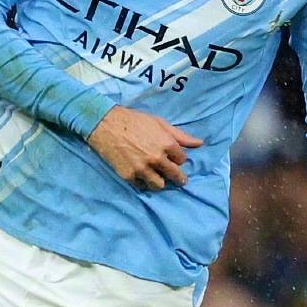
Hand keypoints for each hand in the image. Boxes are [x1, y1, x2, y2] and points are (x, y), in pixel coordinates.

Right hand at [86, 106, 202, 189]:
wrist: (106, 124)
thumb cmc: (134, 120)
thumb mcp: (159, 123)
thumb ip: (180, 135)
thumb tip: (200, 143)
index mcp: (166, 144)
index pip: (182, 159)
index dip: (178, 159)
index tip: (174, 158)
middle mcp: (156, 158)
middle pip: (175, 175)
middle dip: (178, 177)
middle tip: (179, 179)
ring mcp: (142, 169)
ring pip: (160, 185)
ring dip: (160, 181)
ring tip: (157, 176)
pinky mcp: (129, 176)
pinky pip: (142, 186)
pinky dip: (143, 182)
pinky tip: (141, 175)